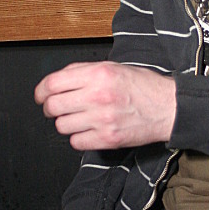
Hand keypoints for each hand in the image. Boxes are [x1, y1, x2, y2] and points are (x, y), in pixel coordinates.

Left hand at [34, 60, 175, 150]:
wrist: (168, 108)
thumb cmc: (142, 86)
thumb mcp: (112, 67)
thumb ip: (83, 71)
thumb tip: (56, 81)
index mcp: (98, 75)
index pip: (53, 84)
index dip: (41, 91)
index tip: (40, 96)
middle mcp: (98, 96)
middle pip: (54, 106)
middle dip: (50, 108)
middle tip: (56, 108)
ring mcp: (102, 120)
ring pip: (62, 126)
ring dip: (66, 123)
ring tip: (78, 118)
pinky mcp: (108, 139)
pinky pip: (76, 142)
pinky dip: (78, 138)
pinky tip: (88, 130)